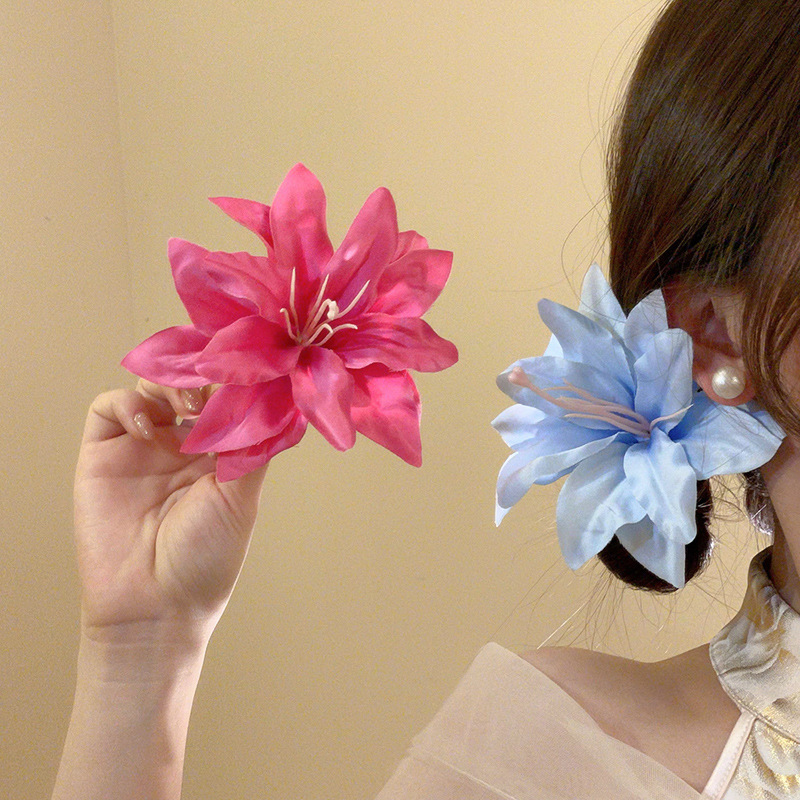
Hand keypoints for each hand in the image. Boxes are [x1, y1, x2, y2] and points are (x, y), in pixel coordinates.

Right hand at [73, 380, 267, 647]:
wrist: (154, 606)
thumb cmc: (205, 558)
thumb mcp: (242, 497)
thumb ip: (253, 446)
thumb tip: (275, 398)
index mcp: (220, 452)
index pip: (225, 398)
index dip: (233, 380)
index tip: (245, 371)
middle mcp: (182, 443)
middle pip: (189, 384)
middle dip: (203, 375)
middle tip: (213, 385)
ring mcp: (142, 446)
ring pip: (151, 385)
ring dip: (170, 383)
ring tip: (186, 403)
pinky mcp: (104, 453)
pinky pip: (110, 407)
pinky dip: (128, 403)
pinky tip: (147, 426)